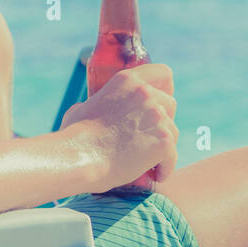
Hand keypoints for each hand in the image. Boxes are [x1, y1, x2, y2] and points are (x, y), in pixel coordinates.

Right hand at [60, 63, 178, 191]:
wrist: (78, 158)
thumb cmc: (74, 136)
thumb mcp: (84, 107)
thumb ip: (101, 103)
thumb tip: (102, 110)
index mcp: (126, 81)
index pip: (162, 72)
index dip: (164, 87)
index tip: (159, 100)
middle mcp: (146, 94)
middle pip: (170, 105)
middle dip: (162, 121)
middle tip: (146, 136)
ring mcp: (158, 117)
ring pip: (173, 132)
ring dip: (162, 145)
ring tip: (146, 160)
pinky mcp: (165, 142)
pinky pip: (172, 156)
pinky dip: (165, 167)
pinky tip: (155, 174)